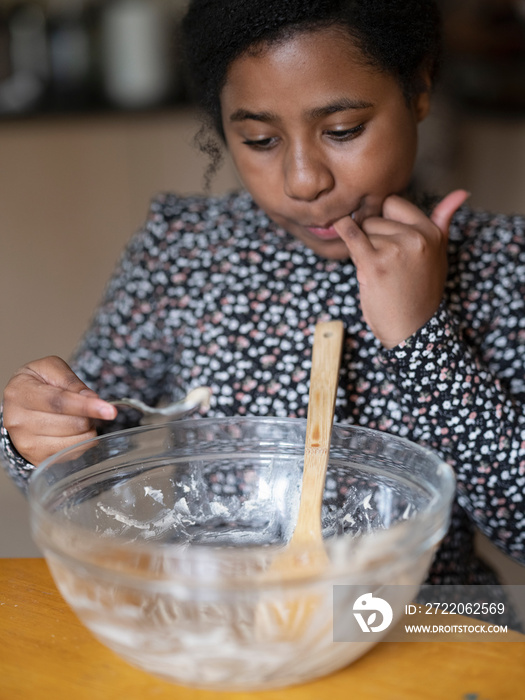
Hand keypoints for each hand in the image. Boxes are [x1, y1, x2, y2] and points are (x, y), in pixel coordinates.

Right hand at [3, 356, 116, 465]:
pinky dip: (82, 441)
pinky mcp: (37, 459)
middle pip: (72, 424)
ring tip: (76, 417)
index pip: (59, 403)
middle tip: (85, 407)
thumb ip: (71, 380)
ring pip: (76, 441)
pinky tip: (72, 431)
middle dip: (89, 415)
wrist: (18, 405)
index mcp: (20, 393)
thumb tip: (92, 398)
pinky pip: (74, 453)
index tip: (111, 411)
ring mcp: (26, 443)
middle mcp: (18, 421)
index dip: (87, 407)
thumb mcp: (51, 369)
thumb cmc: (37, 383)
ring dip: (87, 428)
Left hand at [334, 190, 469, 347]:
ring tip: (376, 269)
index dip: (384, 219)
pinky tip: (336, 224)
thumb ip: (443, 220)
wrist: (412, 329)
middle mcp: (416, 237)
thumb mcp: (438, 254)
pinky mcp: (374, 264)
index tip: (386, 238)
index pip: (394, 203)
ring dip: (361, 247)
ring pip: (363, 229)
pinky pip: (351, 235)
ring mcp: (395, 249)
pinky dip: (341, 229)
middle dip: (372, 235)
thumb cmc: (421, 292)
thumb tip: (460, 192)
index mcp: (431, 232)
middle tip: (384, 262)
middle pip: (375, 217)